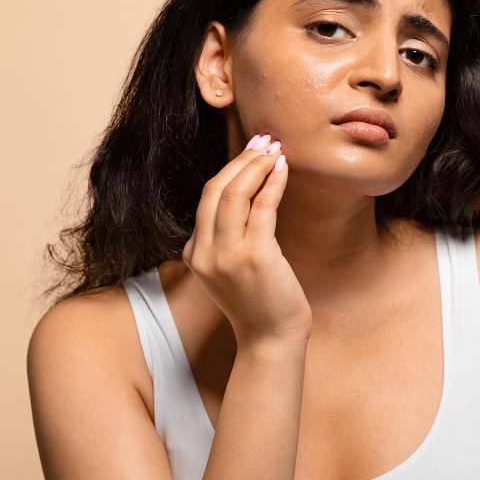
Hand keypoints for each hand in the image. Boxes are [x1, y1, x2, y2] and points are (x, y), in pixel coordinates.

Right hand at [181, 134, 311, 348]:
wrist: (271, 339)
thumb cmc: (260, 301)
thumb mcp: (232, 267)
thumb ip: (229, 236)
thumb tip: (247, 189)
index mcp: (195, 254)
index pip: (207, 198)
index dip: (231, 168)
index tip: (252, 150)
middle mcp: (205, 253)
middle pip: (216, 189)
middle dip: (242, 159)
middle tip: (264, 140)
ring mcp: (227, 255)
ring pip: (235, 193)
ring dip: (257, 165)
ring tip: (275, 149)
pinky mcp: (255, 257)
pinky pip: (262, 207)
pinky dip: (273, 183)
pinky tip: (284, 170)